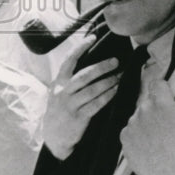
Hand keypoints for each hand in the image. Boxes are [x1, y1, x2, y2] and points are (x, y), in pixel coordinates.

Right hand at [43, 35, 121, 160]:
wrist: (54, 137)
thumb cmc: (61, 108)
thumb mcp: (59, 91)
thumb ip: (70, 78)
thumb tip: (92, 59)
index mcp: (58, 82)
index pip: (68, 61)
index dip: (80, 48)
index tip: (93, 37)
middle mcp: (62, 92)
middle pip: (84, 76)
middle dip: (101, 67)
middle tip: (116, 61)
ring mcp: (70, 106)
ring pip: (92, 90)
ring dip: (108, 82)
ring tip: (120, 76)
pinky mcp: (78, 118)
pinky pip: (96, 104)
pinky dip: (107, 96)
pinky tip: (116, 91)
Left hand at [120, 63, 174, 174]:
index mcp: (162, 102)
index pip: (158, 83)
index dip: (163, 89)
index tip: (167, 96)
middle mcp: (143, 109)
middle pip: (148, 100)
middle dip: (156, 107)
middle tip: (166, 122)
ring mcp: (131, 123)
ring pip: (139, 115)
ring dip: (146, 121)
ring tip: (157, 138)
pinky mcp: (123, 136)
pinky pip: (130, 129)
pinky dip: (137, 134)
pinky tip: (148, 145)